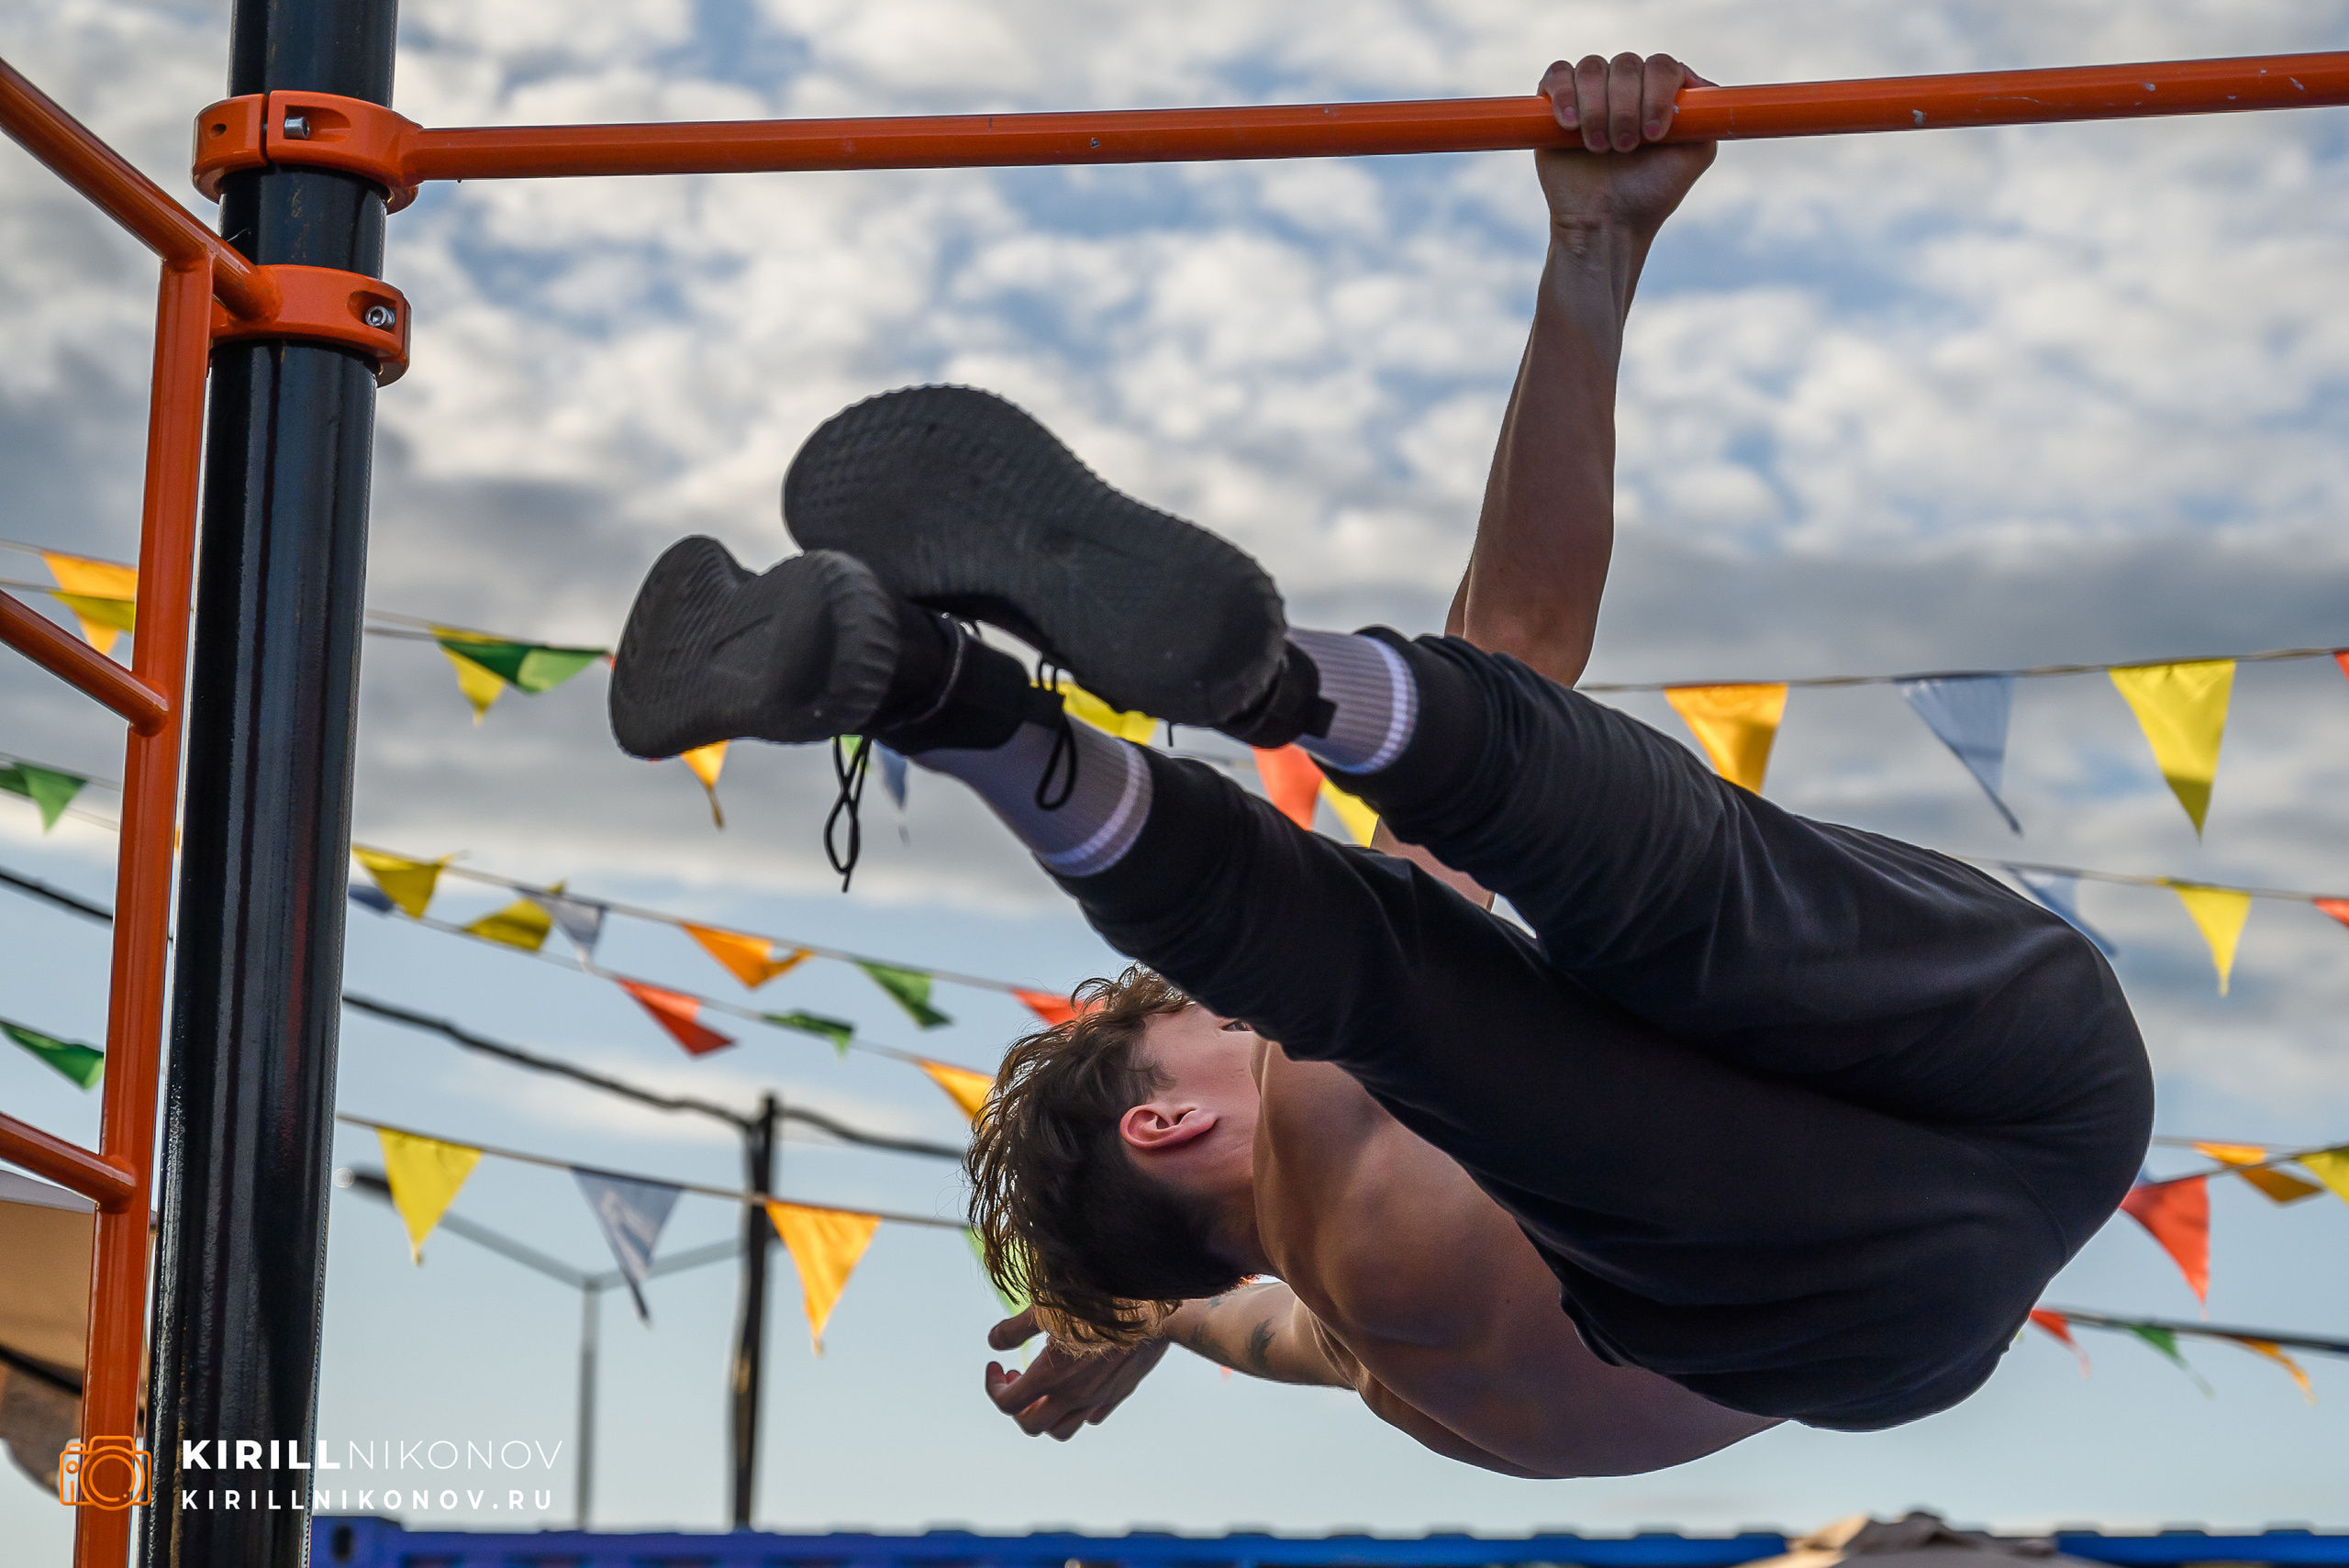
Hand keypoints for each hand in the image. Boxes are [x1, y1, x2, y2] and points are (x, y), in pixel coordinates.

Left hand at [983, 1306, 1172, 1440]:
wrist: (1152, 1309)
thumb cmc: (1100, 1302)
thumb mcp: (1047, 1307)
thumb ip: (1016, 1329)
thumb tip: (995, 1341)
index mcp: (1050, 1376)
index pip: (1007, 1403)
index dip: (994, 1387)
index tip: (997, 1366)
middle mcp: (1072, 1395)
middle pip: (1031, 1424)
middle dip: (1016, 1407)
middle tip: (1016, 1378)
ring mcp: (1097, 1399)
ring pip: (1062, 1430)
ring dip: (1045, 1416)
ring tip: (1043, 1390)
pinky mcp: (1118, 1394)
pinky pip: (1092, 1416)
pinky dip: (1077, 1409)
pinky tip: (1076, 1384)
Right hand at [1533, 53, 1716, 239]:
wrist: (1605, 223)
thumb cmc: (1649, 194)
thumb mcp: (1695, 155)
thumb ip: (1708, 116)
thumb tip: (1693, 79)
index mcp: (1658, 92)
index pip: (1661, 65)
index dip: (1657, 94)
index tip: (1654, 135)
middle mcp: (1625, 87)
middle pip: (1627, 64)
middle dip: (1626, 108)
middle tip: (1624, 149)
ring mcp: (1589, 93)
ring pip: (1592, 68)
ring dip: (1596, 108)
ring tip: (1598, 148)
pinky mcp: (1553, 104)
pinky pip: (1558, 73)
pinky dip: (1564, 93)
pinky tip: (1570, 125)